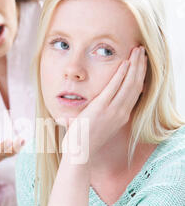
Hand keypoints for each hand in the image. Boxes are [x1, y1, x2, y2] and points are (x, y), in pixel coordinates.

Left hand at [61, 46, 146, 163]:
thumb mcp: (86, 127)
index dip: (140, 76)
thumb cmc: (80, 143)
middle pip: (136, 85)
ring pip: (130, 84)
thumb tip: (64, 116)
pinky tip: (125, 62)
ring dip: (135, 65)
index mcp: (120, 116)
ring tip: (138, 51)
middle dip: (140, 66)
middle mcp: (121, 113)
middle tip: (142, 51)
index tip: (141, 63)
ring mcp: (113, 111)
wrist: (79, 154)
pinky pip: (115, 87)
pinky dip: (121, 74)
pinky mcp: (102, 108)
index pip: (135, 93)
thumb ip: (80, 119)